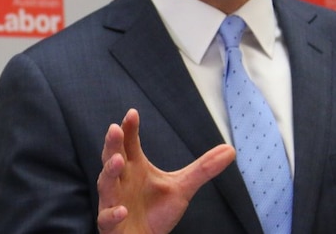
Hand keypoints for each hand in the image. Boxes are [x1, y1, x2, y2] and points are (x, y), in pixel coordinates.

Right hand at [96, 108, 234, 233]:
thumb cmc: (156, 211)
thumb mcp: (182, 187)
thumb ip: (203, 169)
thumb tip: (230, 149)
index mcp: (134, 167)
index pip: (129, 143)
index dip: (129, 129)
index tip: (133, 114)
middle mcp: (120, 180)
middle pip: (111, 158)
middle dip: (112, 144)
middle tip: (115, 128)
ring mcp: (113, 200)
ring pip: (105, 183)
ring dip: (110, 172)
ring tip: (118, 161)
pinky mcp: (111, 224)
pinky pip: (108, 217)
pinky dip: (114, 213)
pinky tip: (122, 209)